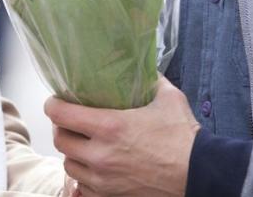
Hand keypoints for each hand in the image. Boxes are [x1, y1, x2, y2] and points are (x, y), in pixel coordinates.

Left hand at [44, 78, 198, 196]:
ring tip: (82, 144)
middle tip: (69, 121)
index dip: (53, 105)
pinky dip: (85, 175)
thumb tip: (143, 68)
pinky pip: (83, 186)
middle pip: (59, 140)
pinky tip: (95, 166)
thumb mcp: (168, 98)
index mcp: (109, 127)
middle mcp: (100, 155)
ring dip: (72, 153)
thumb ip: (152, 80)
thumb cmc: (183, 137)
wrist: (199, 175)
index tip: (57, 101)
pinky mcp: (110, 196)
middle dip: (61, 128)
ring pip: (68, 165)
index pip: (61, 114)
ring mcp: (103, 179)